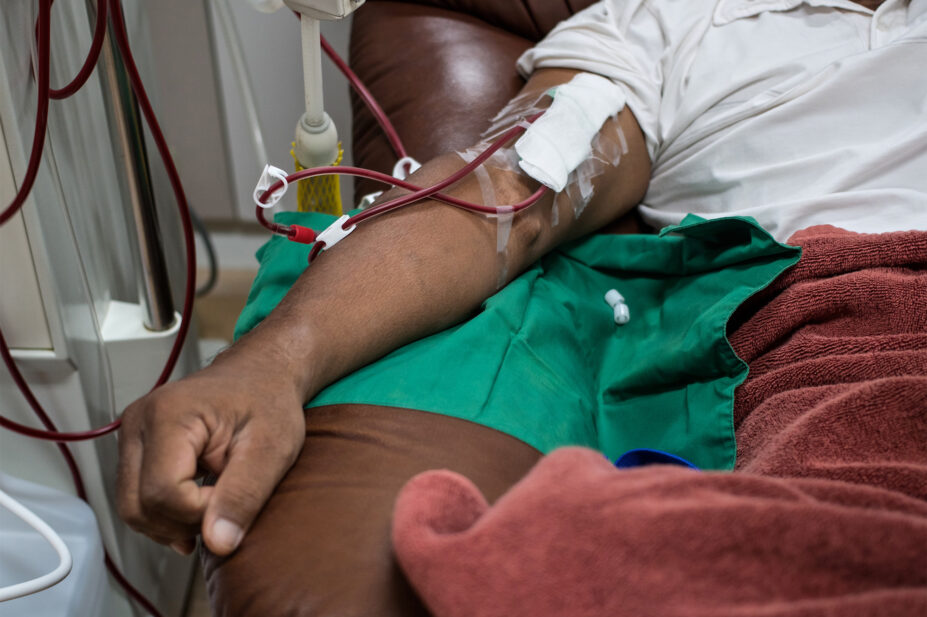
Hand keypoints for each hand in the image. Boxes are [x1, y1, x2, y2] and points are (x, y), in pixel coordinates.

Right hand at [116, 353, 306, 555]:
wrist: (260, 375)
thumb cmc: (268, 399)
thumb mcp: (271, 448)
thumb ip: (244, 495)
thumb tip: (218, 543)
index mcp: (168, 414)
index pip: (163, 492)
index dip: (199, 511)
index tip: (233, 496)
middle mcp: (138, 423)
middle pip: (139, 505)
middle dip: (183, 522)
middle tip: (225, 505)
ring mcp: (132, 436)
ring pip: (132, 509)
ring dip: (173, 522)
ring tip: (214, 504)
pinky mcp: (136, 449)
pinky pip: (137, 499)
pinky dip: (165, 514)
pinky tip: (197, 507)